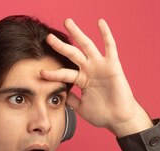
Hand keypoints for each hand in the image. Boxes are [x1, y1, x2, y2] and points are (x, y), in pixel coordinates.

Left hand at [42, 18, 152, 136]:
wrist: (119, 119)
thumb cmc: (103, 114)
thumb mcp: (81, 107)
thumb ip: (71, 99)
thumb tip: (61, 94)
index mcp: (82, 80)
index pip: (64, 73)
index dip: (53, 73)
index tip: (41, 73)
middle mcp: (90, 70)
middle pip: (72, 54)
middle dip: (60, 46)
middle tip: (49, 37)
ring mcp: (101, 66)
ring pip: (87, 46)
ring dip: (77, 33)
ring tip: (67, 22)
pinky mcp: (113, 65)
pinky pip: (110, 47)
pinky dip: (106, 34)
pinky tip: (100, 22)